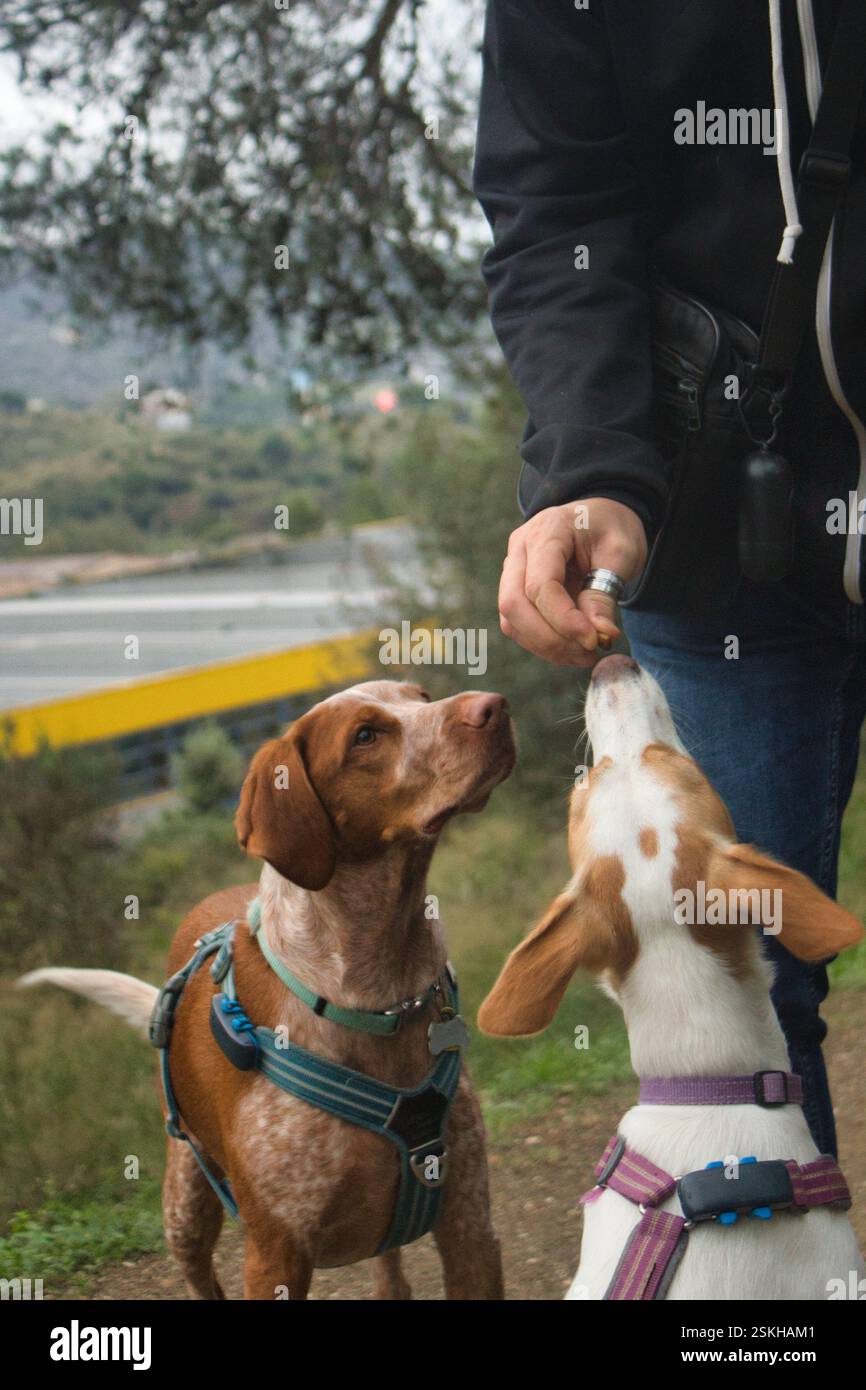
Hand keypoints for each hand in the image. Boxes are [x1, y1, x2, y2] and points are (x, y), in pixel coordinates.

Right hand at [498, 498, 647, 666]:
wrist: (600, 519)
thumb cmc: (612, 529)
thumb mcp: (621, 553)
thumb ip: (604, 592)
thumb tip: (597, 636)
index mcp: (547, 530)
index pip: (540, 584)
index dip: (563, 619)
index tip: (592, 640)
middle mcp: (520, 549)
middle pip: (514, 604)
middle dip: (550, 638)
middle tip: (588, 652)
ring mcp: (512, 570)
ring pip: (512, 620)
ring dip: (547, 646)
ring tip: (585, 654)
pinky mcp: (515, 591)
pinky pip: (518, 625)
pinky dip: (543, 644)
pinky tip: (572, 648)